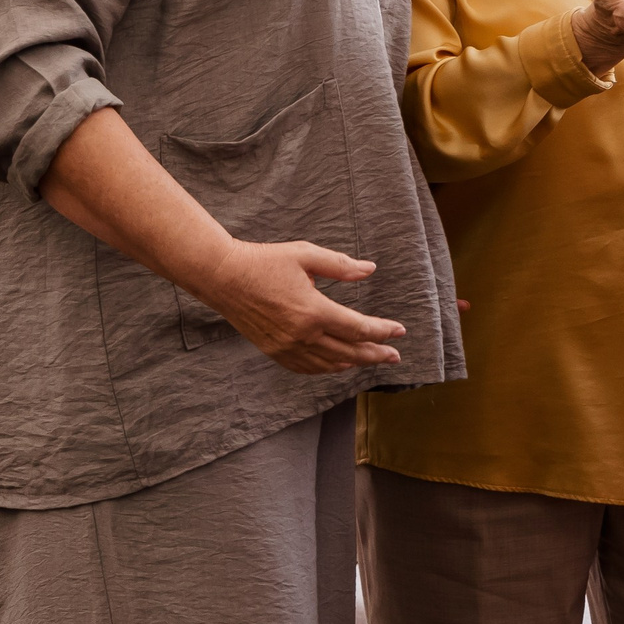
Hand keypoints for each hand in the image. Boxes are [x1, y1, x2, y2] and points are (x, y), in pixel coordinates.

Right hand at [190, 240, 406, 374]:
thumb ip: (340, 265)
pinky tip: (338, 364)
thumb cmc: (264, 261)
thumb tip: (369, 270)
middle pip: (349, 352)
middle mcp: (302, 335)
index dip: (383, 331)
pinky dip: (327, 368)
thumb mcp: (305, 254)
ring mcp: (287, 347)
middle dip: (376, 354)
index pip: (358, 329)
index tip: (400, 332)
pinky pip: (307, 368)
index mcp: (313, 311)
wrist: (223, 277)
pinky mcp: (274, 351)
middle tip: (395, 355)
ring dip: (354, 363)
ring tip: (370, 359)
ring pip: (329, 364)